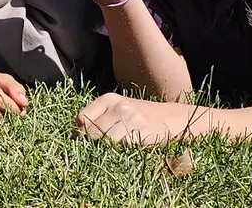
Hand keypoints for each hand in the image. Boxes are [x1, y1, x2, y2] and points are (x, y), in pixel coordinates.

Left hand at [76, 93, 199, 144]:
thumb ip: (100, 119)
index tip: (84, 143)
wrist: (173, 118)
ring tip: (111, 151)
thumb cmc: (142, 117)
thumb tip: (78, 137)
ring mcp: (130, 118)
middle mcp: (117, 106)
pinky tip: (124, 152)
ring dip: (104, 149)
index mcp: (108, 99)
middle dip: (90, 143)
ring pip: (104, 140)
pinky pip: (121, 146)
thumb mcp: (119, 110)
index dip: (80, 134)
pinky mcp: (141, 132)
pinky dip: (119, 152)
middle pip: (90, 130)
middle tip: (96, 151)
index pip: (81, 119)